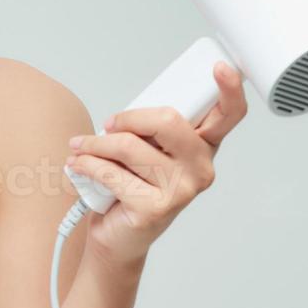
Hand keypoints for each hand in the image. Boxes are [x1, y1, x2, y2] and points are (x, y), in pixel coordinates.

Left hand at [65, 62, 247, 269]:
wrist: (117, 238)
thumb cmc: (132, 186)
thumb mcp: (146, 150)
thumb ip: (151, 128)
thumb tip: (129, 112)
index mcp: (204, 146)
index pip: (229, 115)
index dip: (228, 90)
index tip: (220, 69)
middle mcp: (200, 168)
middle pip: (167, 121)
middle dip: (127, 119)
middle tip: (109, 125)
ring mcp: (181, 190)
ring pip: (129, 146)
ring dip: (95, 143)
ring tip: (81, 147)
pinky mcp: (155, 208)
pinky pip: (111, 172)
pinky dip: (86, 164)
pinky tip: (78, 164)